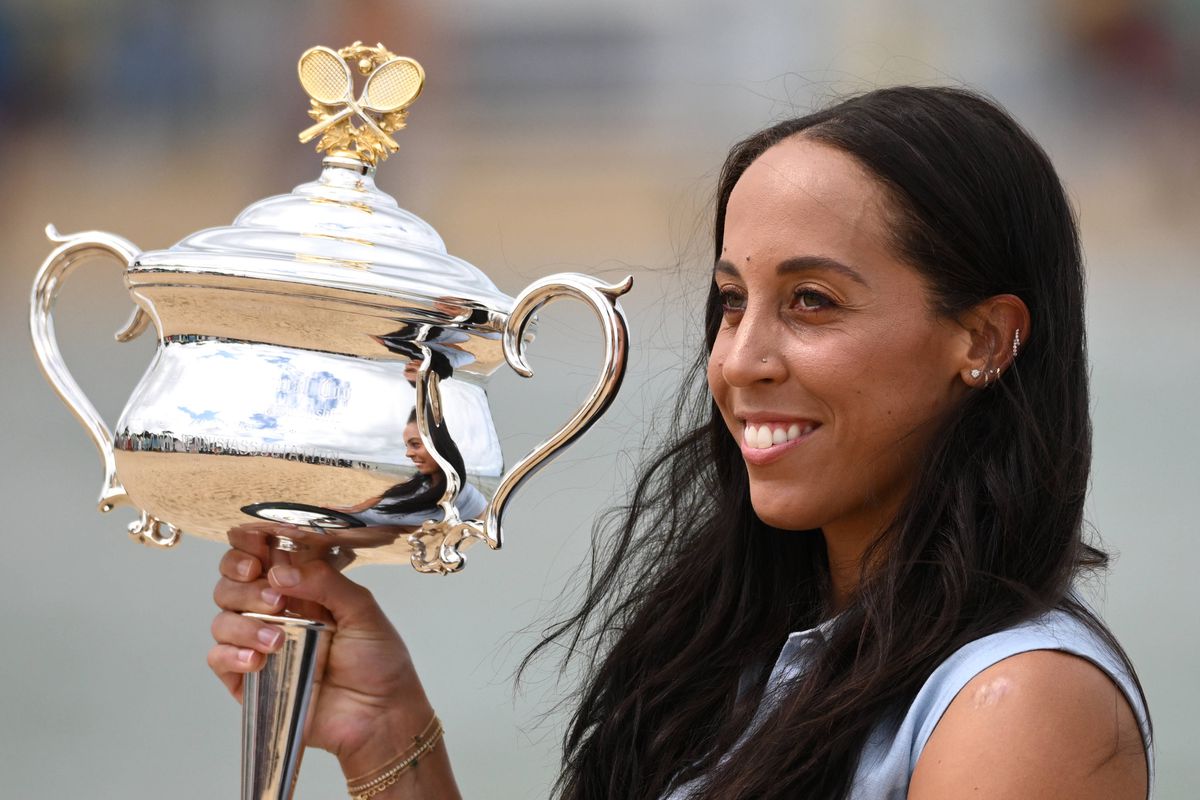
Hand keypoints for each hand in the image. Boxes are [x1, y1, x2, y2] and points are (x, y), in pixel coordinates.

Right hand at [207, 525, 439, 781]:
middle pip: (230, 583)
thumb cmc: (378, 660)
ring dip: (243, 623)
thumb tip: (281, 569)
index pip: (259, 556)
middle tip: (273, 596)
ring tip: (277, 639)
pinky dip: (231, 654)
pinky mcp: (250, 680)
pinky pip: (218, 659)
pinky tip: (258, 660)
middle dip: (243, 583)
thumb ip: (324, 582)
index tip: (255, 546)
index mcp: (300, 588)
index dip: (247, 545)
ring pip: (222, 618)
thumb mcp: (362, 610)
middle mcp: (274, 612)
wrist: (380, 714)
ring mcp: (259, 646)